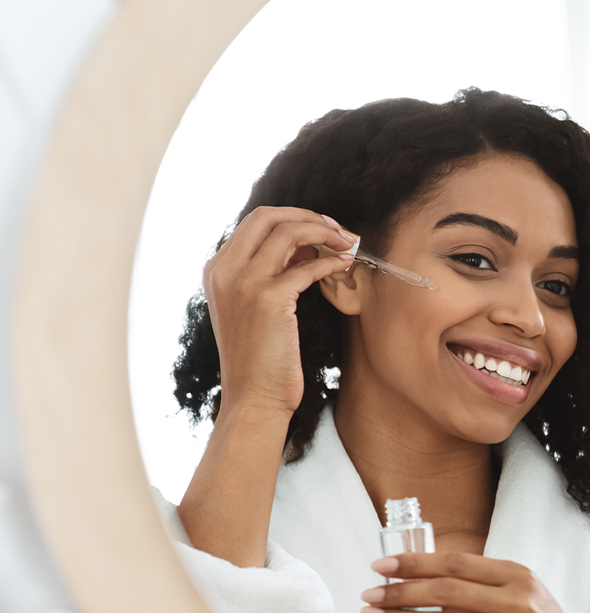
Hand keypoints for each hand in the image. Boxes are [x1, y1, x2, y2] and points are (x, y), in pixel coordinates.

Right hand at [202, 206, 357, 416]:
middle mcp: (225, 270)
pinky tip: (345, 265)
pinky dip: (331, 262)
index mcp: (217, 269)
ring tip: (348, 243)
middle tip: (337, 229)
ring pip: (288, 233)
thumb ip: (265, 274)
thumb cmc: (260, 358)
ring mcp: (244, 282)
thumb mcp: (251, 308)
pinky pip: (307, 266)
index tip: (320, 228)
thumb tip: (301, 247)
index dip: (292, 218)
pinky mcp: (268, 298)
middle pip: (268, 216)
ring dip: (325, 233)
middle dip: (308, 216)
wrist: (254, 396)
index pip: (254, 223)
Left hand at [359, 552, 589, 612]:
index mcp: (519, 576)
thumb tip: (429, 576)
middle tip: (370, 593)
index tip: (382, 565)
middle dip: (400, 591)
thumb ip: (487, 586)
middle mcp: (516, 601)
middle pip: (444, 591)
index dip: (414, 562)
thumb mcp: (528, 597)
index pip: (456, 563)